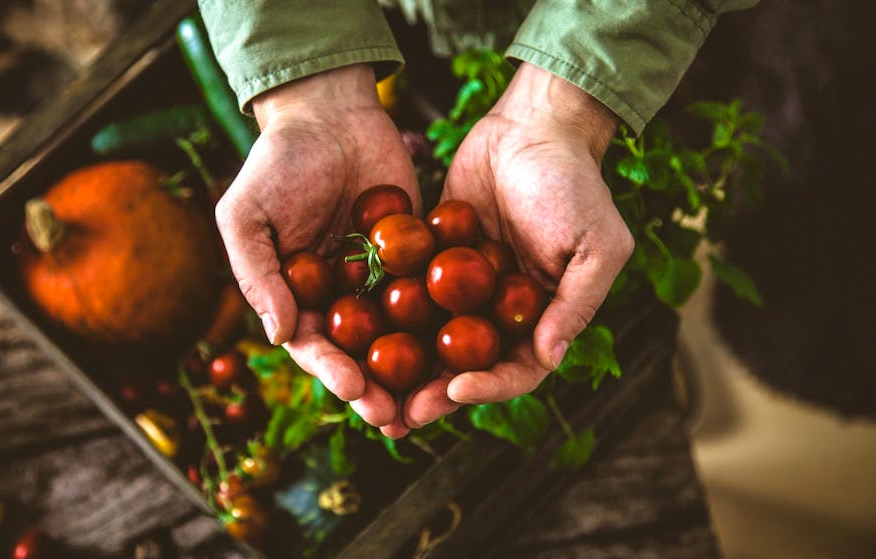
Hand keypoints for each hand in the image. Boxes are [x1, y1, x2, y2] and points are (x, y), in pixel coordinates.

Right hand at [215, 64, 419, 427]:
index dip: (333, 371)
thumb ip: (257, 274)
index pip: (314, 346)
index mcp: (297, 297)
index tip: (354, 390)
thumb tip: (278, 334)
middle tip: (399, 416)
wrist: (329, 114)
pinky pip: (433, 290)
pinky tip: (470, 343)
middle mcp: (341, 298)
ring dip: (416, 371)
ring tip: (436, 400)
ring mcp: (381, 279)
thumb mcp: (247, 215)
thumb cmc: (276, 163)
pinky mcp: (417, 256)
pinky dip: (449, 318)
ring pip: (401, 334)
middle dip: (378, 388)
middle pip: (361, 353)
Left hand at [391, 64, 633, 435]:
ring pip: (432, 340)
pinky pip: (409, 294)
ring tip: (371, 389)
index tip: (455, 390)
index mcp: (542, 318)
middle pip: (467, 367)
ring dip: (405, 368)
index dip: (489, 388)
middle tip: (400, 415)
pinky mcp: (432, 260)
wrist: (532, 126)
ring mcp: (464, 289)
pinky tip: (355, 332)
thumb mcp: (595, 245)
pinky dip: (385, 316)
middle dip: (434, 393)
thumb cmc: (574, 184)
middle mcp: (501, 312)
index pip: (517, 370)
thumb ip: (575, 303)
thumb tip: (550, 358)